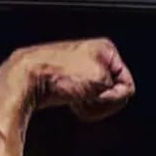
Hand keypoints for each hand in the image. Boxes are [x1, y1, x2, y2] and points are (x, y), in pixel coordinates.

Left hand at [6, 38, 134, 121]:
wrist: (28, 78)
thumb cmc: (59, 75)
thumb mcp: (101, 81)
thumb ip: (120, 91)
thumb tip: (119, 98)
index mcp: (107, 50)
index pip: (128, 85)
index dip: (115, 95)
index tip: (99, 94)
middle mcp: (96, 57)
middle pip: (115, 93)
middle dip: (103, 101)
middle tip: (87, 97)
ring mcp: (84, 70)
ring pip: (101, 100)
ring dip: (92, 106)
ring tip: (78, 99)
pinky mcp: (74, 82)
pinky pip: (88, 102)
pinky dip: (83, 106)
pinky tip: (72, 101)